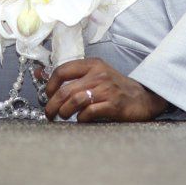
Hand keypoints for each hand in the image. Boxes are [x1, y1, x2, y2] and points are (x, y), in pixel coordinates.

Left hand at [39, 57, 170, 122]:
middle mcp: (99, 75)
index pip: (62, 70)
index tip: (47, 96)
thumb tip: (41, 75)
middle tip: (49, 114)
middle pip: (65, 90)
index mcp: (93, 65)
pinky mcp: (113, 105)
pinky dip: (81, 118)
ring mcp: (107, 89)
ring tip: (63, 117)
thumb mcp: (97, 76)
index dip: (50, 85)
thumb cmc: (116, 89)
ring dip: (64, 112)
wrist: (144, 98)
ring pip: (75, 101)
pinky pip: (89, 112)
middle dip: (52, 105)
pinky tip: (81, 120)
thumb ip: (75, 77)